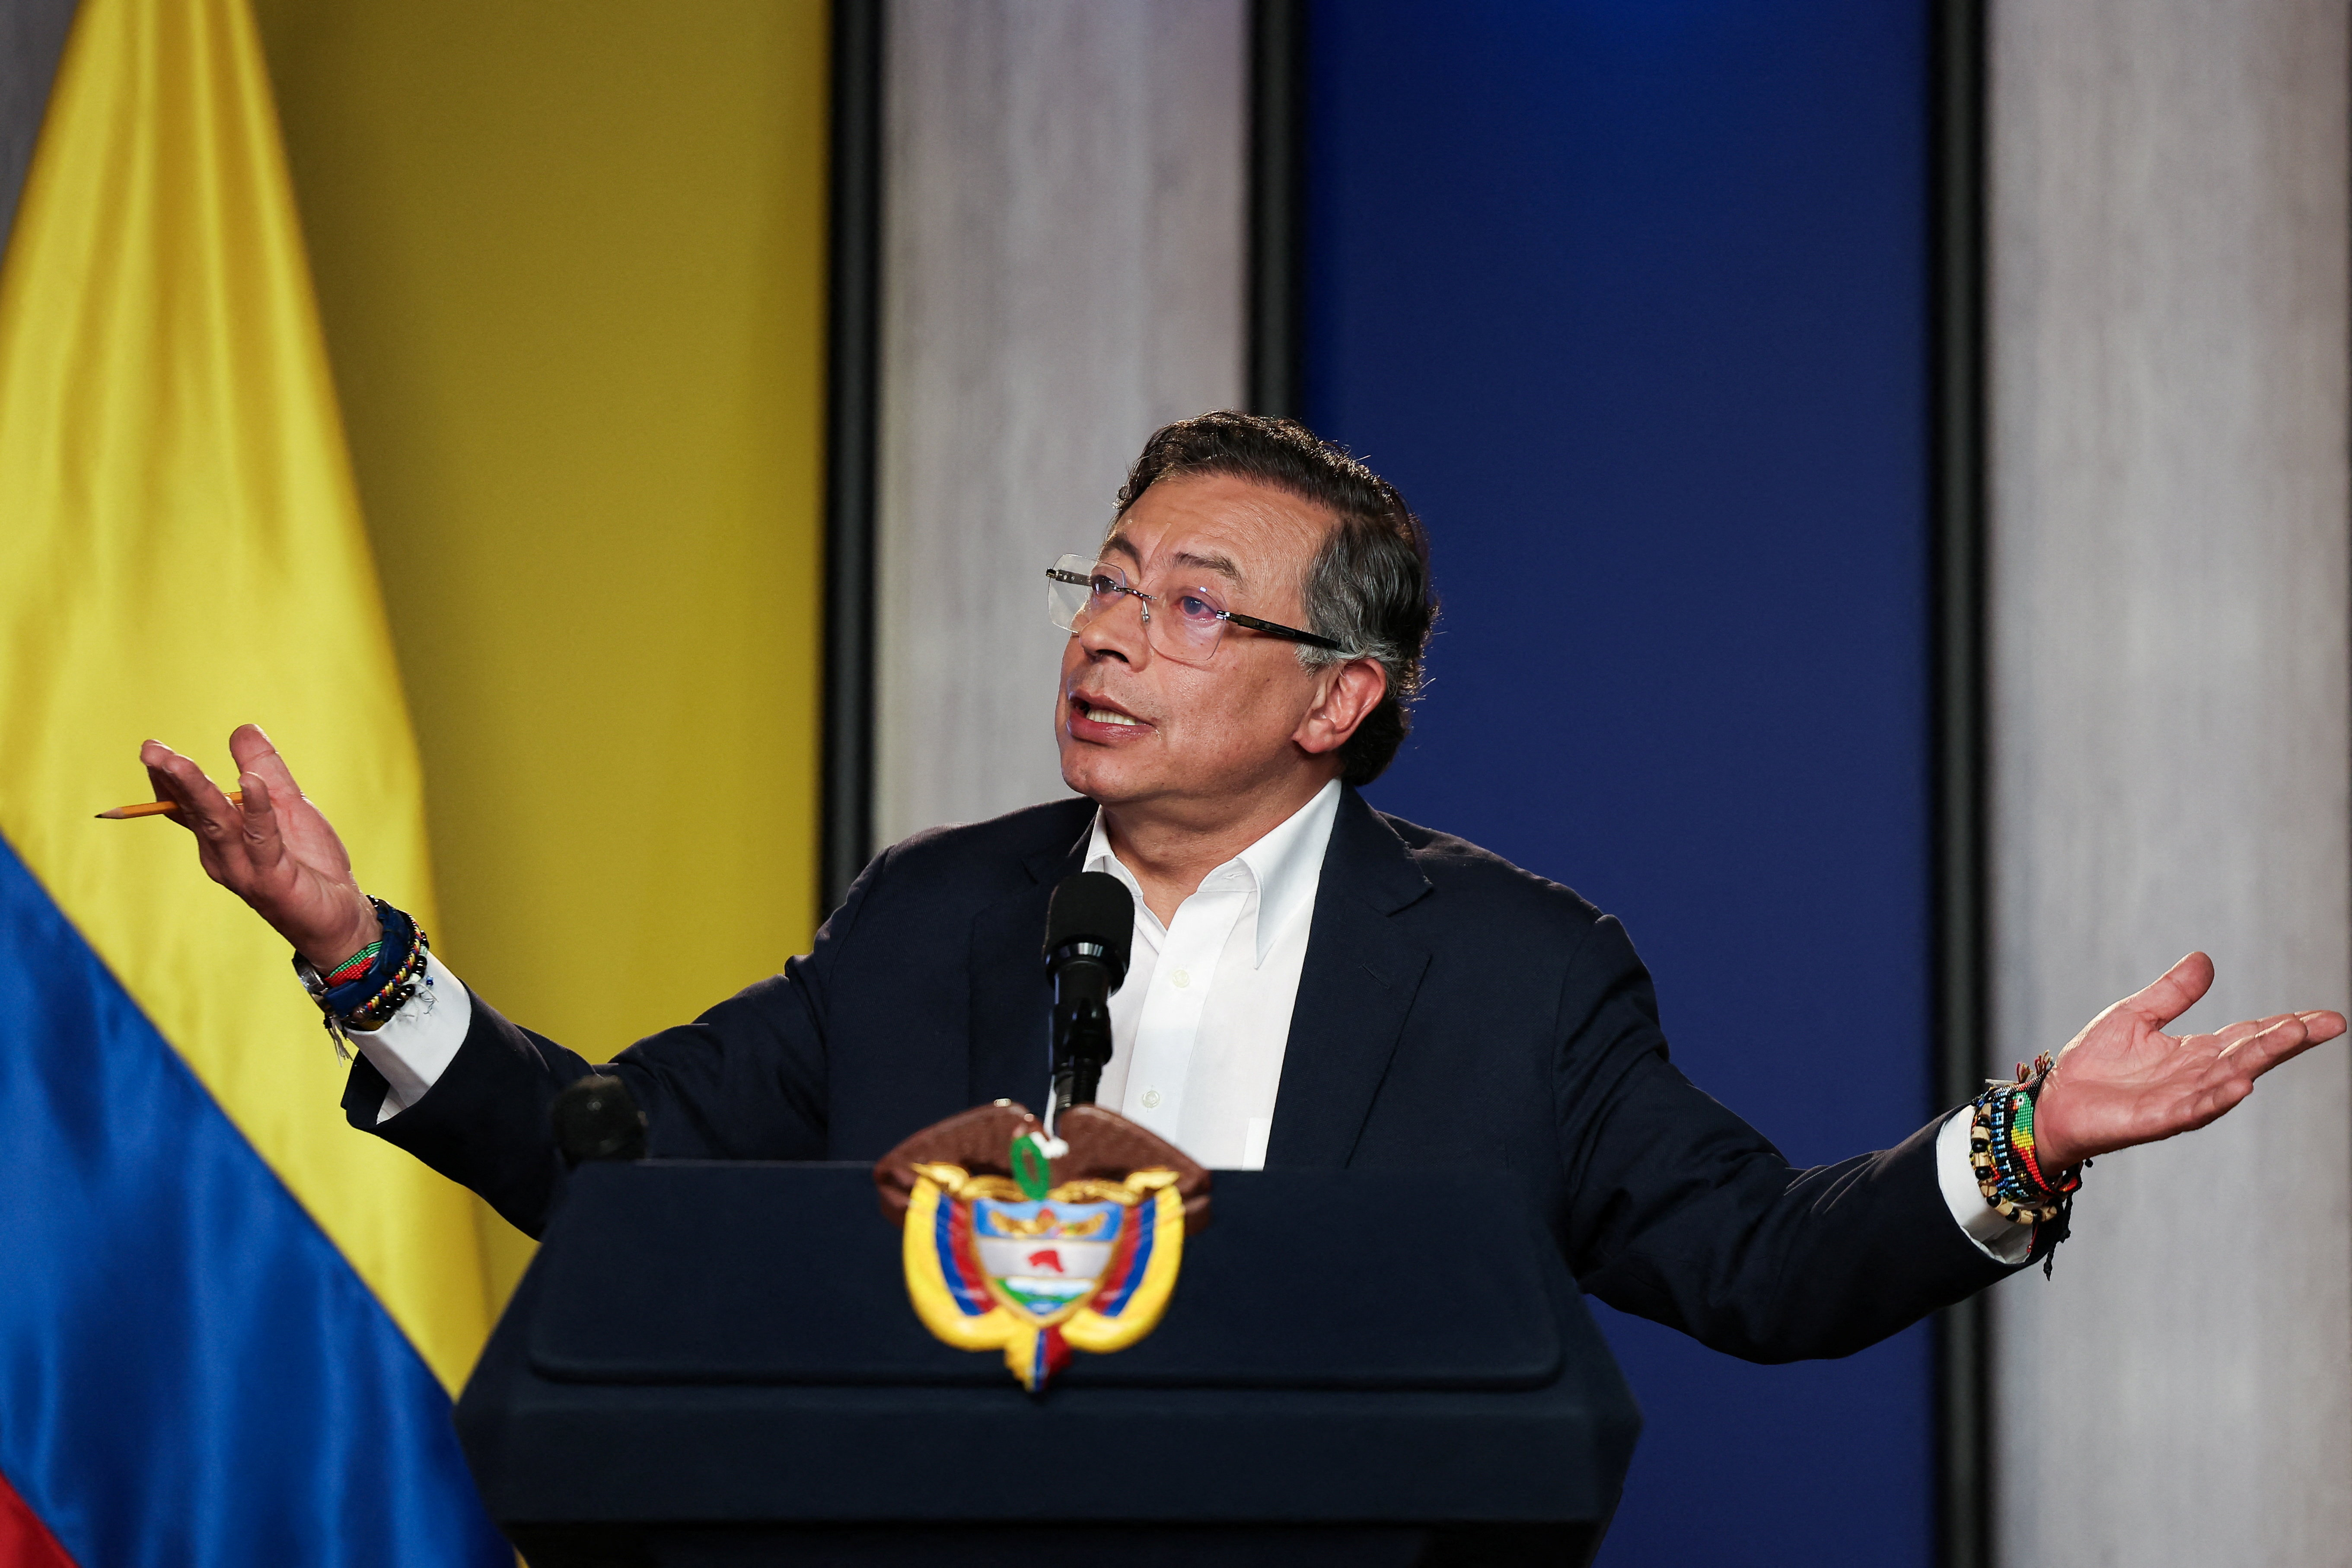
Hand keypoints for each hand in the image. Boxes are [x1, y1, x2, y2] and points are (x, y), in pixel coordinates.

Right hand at [139, 725, 378, 970]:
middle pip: (194, 810)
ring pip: (217, 824)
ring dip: (197, 791)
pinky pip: (262, 840)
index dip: (169, 779)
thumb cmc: (307, 862)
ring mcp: (244, 868)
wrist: (340, 912)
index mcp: (221, 837)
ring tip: (178, 762)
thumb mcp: (287, 805)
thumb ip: (266, 768)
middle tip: (150, 751)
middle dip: (173, 779)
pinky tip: (251, 783)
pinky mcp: (272, 879)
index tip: (151, 750)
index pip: (186, 806)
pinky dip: (257, 810)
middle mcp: (223, 854)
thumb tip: (242, 728)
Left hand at [2029, 952, 2345, 1168]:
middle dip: (2286, 1039)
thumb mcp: (2134, 1015)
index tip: (2325, 1016)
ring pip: (2229, 1077)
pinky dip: (2218, 1098)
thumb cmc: (2095, 1063)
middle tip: (2324, 1024)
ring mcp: (2181, 1099)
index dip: (2285, 1025)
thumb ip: (2171, 993)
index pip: (2249, 1035)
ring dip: (2260, 1059)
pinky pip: (2194, 1108)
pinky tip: (2241, 1084)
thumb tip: (2205, 959)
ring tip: (2292, 1037)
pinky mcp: (2157, 1118)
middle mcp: (2197, 1077)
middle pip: (2250, 1054)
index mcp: (2195, 1052)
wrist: (2056, 1100)